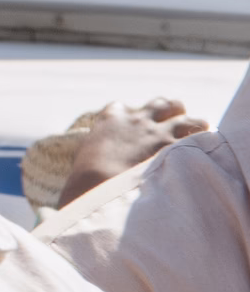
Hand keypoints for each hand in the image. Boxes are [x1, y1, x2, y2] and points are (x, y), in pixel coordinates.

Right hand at [54, 97, 205, 208]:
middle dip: (169, 112)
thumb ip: (99, 151)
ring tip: (198, 133)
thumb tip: (99, 162)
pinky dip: (203, 142)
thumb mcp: (86, 158)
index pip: (119, 108)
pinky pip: (199, 136)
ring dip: (192, 124)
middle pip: (161, 104)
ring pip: (185, 116)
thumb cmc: (86, 179)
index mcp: (110, 119)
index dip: (127, 117)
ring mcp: (158, 131)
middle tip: (173, 125)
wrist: (99, 187)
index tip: (130, 129)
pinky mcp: (175, 147)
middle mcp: (137, 120)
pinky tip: (205, 150)